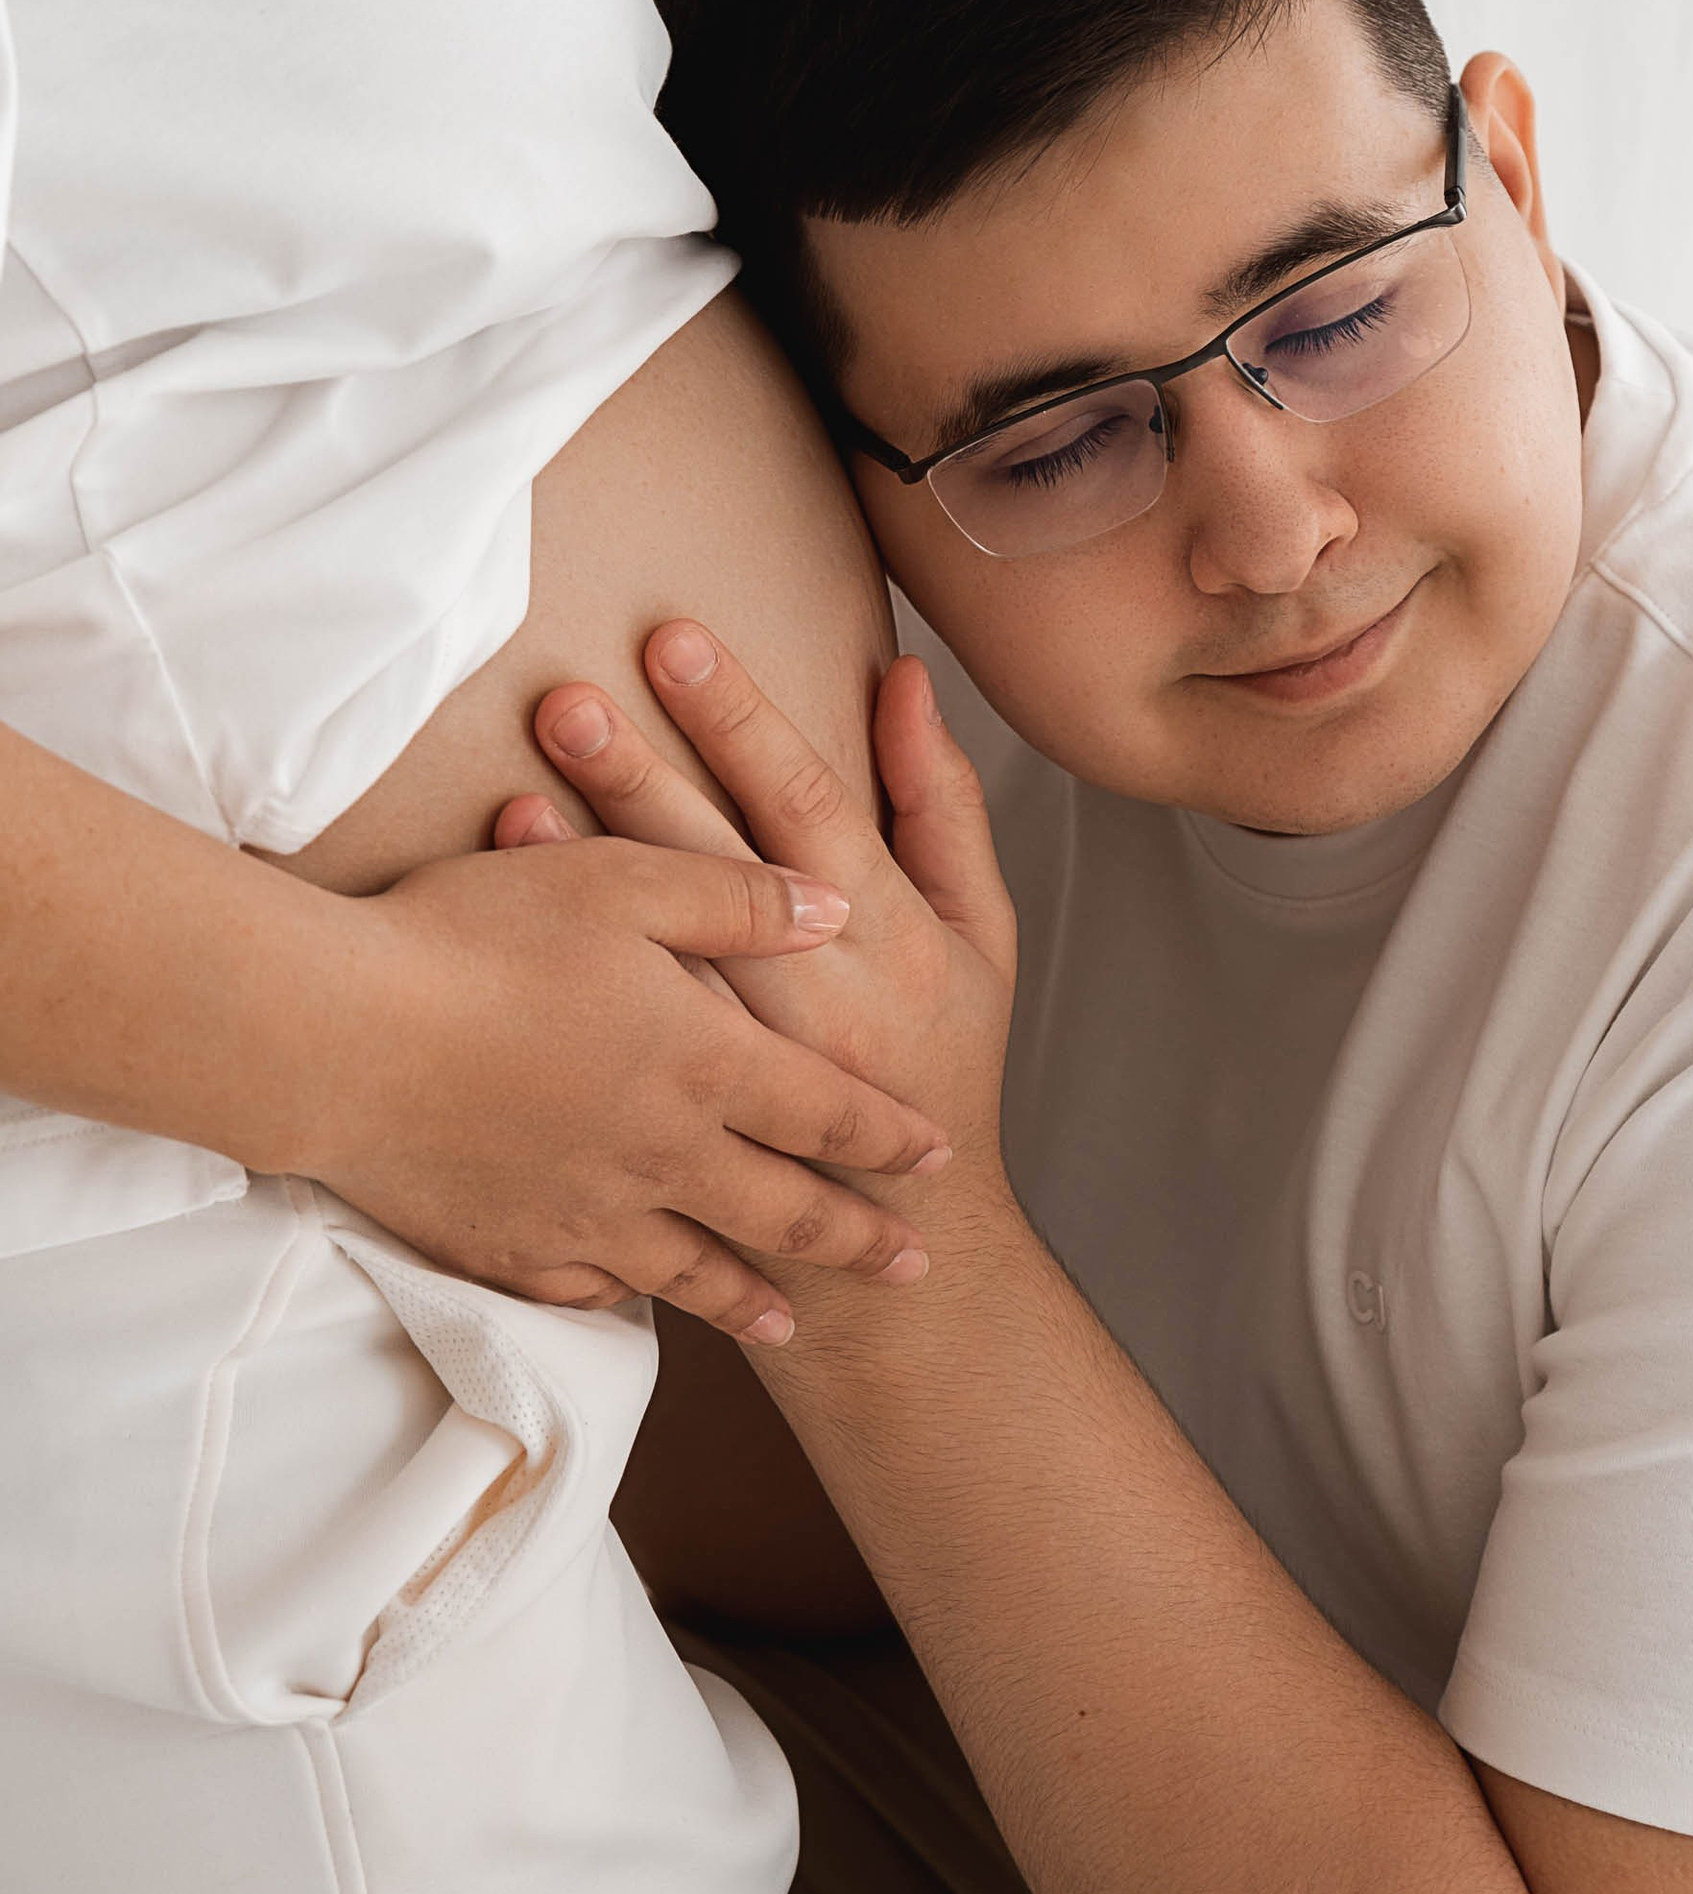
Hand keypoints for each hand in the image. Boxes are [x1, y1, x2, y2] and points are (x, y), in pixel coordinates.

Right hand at [305, 830, 951, 1336]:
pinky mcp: (509, 1249)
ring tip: (789, 1321)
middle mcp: (661, 1155)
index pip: (825, 1110)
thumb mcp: (622, 883)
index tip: (937, 1159)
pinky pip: (589, 1291)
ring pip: (694, 1272)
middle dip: (856, 1238)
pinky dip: (627, 1300)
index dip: (886, 1136)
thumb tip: (833, 906)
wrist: (339, 1037)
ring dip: (754, 1296)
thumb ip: (738, 900)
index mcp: (702, 1063)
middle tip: (911, 1267)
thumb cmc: (477, 937)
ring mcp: (585, 1215)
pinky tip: (636, 1301)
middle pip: (783, 1211)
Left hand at [496, 626, 1017, 1183]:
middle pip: (715, 870)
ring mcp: (745, 1066)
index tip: (676, 641)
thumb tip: (908, 680)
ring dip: (584, 865)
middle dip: (639, 775)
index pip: (807, 802)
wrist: (908, 1252)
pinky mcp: (690, 1119)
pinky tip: (512, 899)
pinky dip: (567, 961)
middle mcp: (813, 998)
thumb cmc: (944, 1059)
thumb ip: (941, 804)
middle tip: (567, 699)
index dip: (742, 719)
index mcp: (886, 936)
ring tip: (518, 785)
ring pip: (656, 953)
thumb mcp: (981, 933)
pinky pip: (620, 1031)